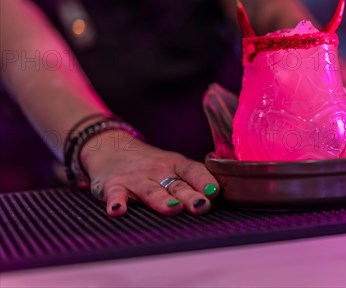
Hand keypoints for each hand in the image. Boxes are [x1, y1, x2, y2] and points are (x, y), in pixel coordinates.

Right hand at [80, 130, 218, 216]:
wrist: (110, 147)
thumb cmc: (151, 165)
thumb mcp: (173, 166)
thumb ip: (193, 180)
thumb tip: (222, 196)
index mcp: (177, 165)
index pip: (193, 171)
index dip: (205, 180)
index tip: (214, 192)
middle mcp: (158, 170)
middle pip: (176, 185)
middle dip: (190, 195)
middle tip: (202, 206)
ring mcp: (136, 177)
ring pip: (150, 190)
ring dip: (161, 200)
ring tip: (172, 208)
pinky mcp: (114, 185)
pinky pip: (116, 194)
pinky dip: (116, 202)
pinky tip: (118, 210)